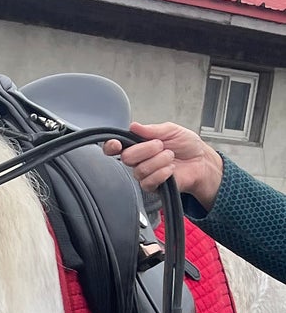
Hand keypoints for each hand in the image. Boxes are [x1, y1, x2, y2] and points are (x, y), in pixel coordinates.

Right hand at [103, 121, 223, 207]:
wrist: (201, 162)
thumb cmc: (187, 145)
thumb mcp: (171, 130)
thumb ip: (152, 129)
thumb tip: (134, 126)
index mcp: (138, 143)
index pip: (115, 147)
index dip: (111, 146)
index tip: (117, 144)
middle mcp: (138, 159)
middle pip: (127, 157)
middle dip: (146, 149)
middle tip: (161, 146)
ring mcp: (144, 173)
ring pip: (140, 169)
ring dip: (159, 160)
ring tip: (170, 156)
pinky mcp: (151, 186)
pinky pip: (148, 181)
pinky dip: (162, 173)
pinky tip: (170, 169)